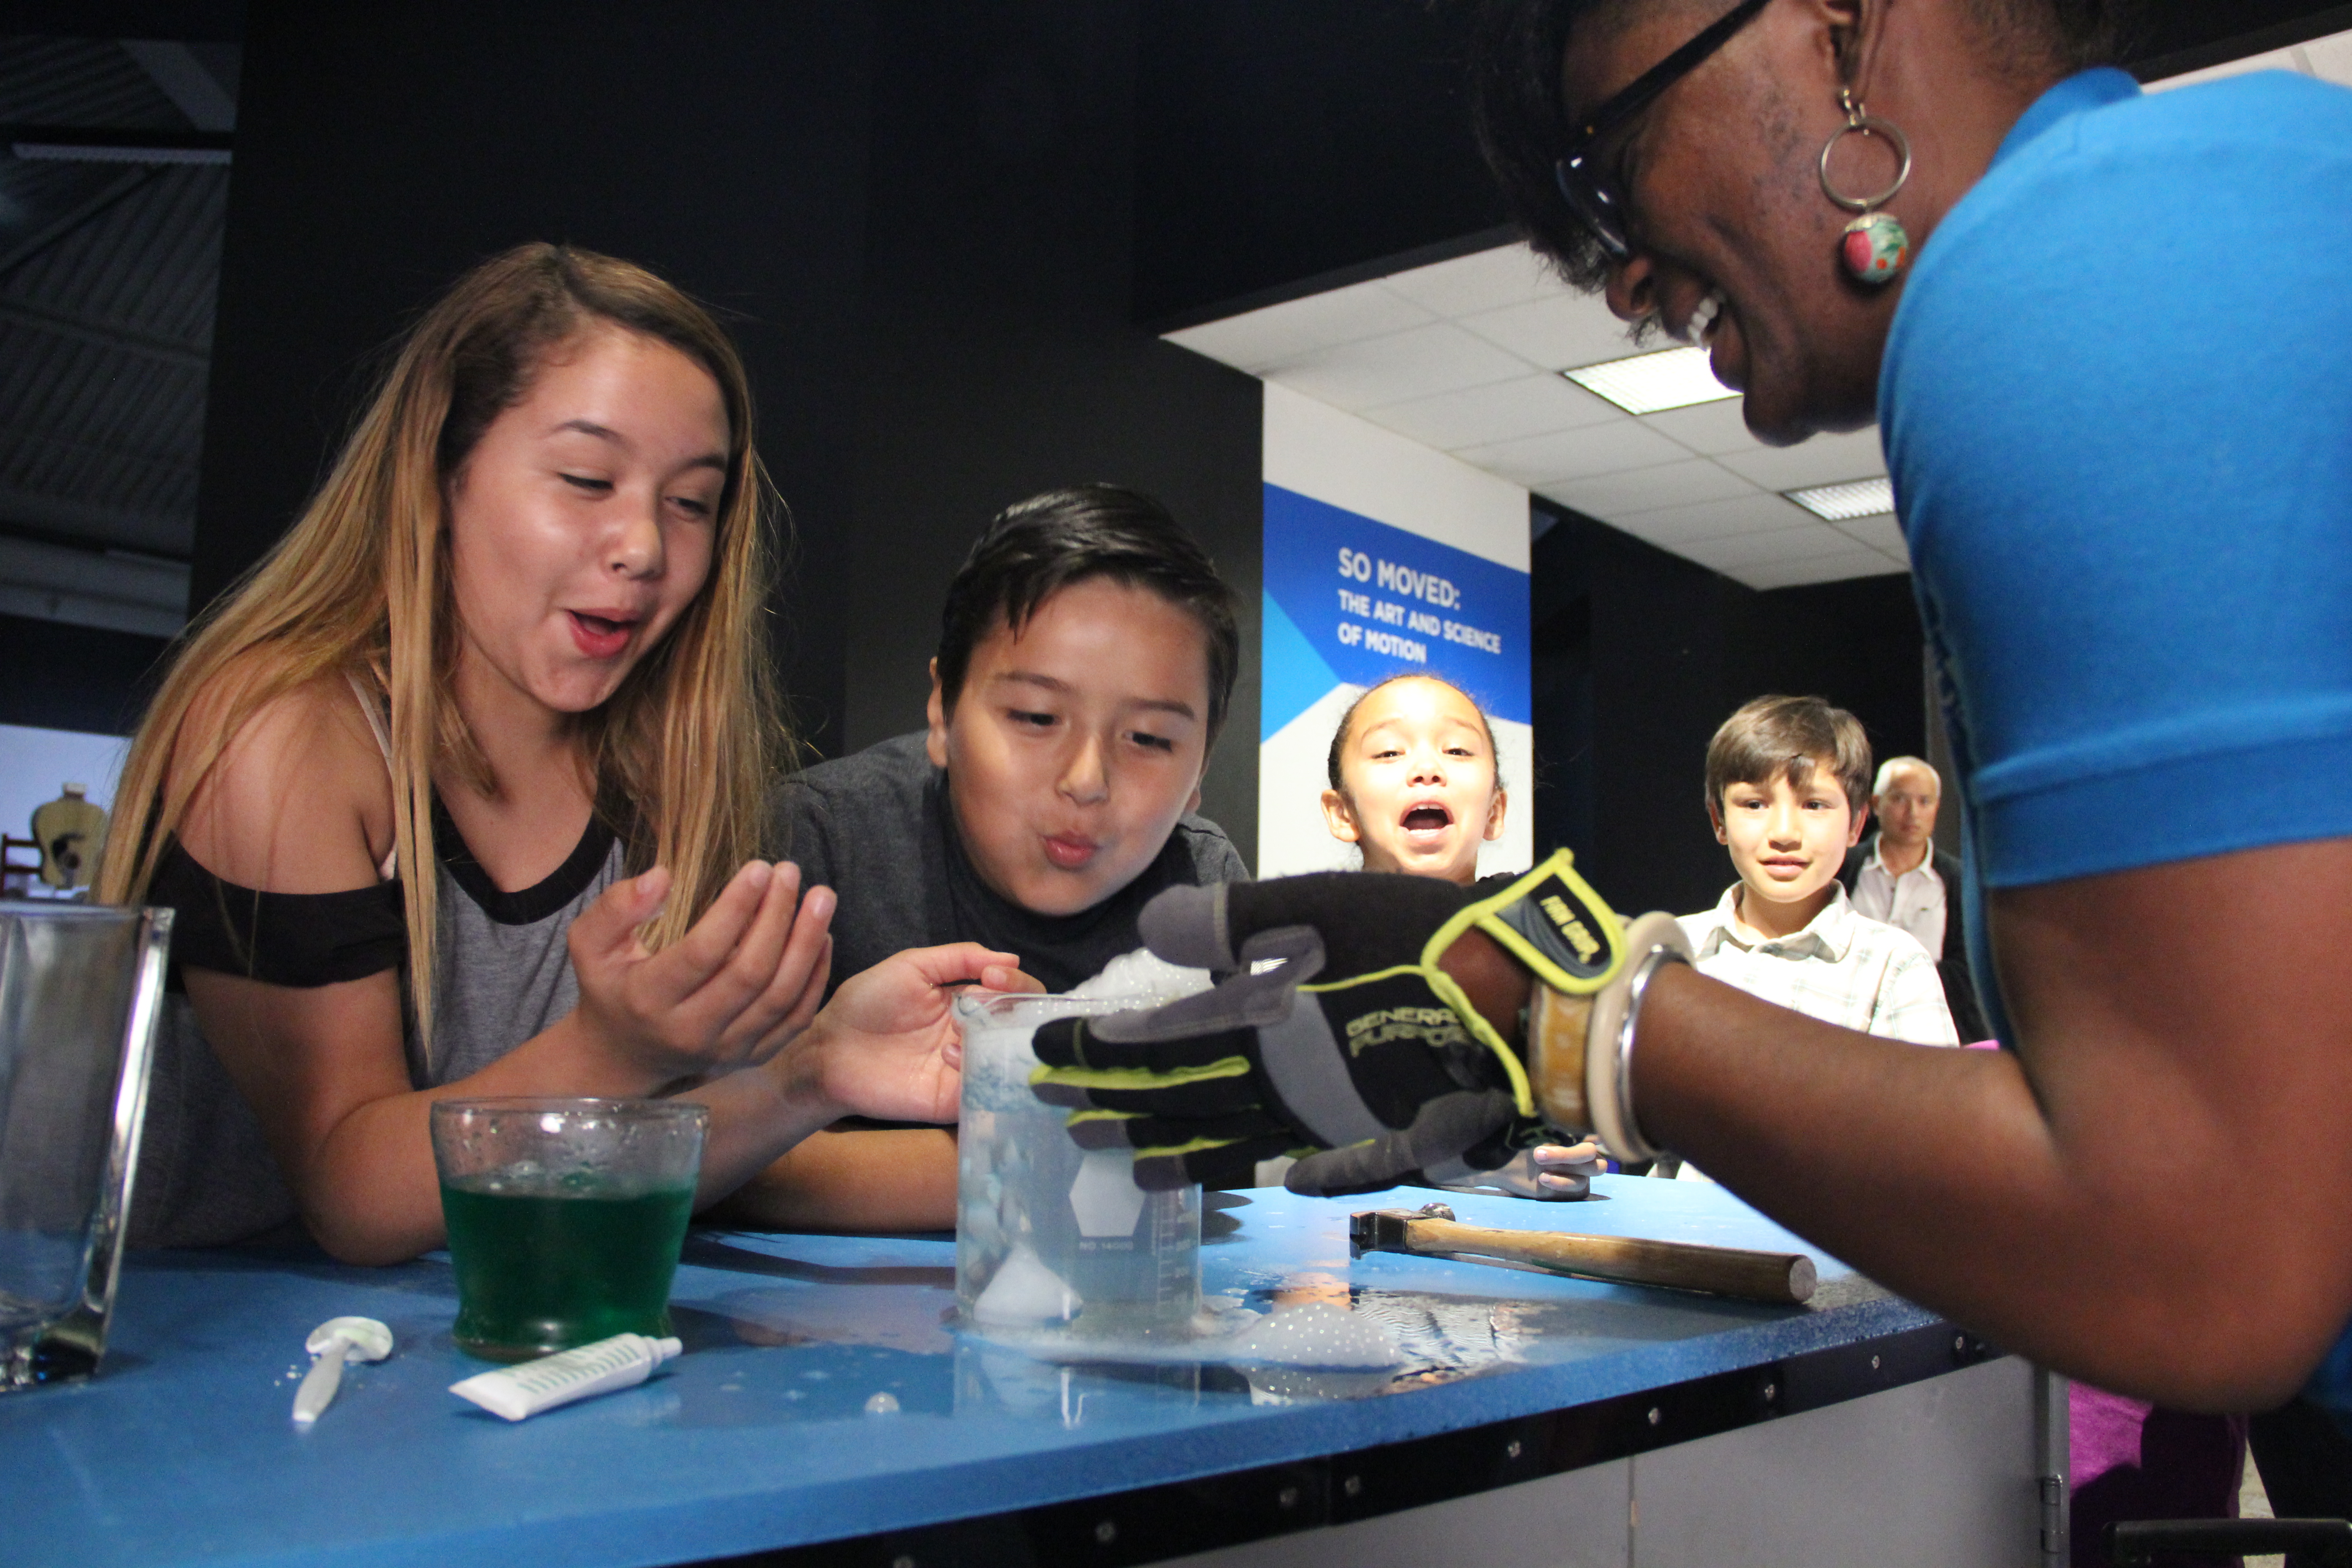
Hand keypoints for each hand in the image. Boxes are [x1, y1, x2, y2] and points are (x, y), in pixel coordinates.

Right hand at [567, 860, 834, 1080]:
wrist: (624, 1055)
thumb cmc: (611, 986)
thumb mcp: (590, 944)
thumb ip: (616, 908)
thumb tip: (662, 877)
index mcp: (649, 1001)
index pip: (703, 953)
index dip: (735, 908)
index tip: (758, 868)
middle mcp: (691, 1032)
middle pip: (750, 974)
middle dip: (777, 917)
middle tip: (791, 872)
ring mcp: (726, 1050)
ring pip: (780, 998)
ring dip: (806, 943)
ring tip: (821, 897)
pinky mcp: (752, 1057)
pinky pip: (795, 1019)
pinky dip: (816, 978)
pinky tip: (824, 936)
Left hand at [784, 944, 1033, 1123]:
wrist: (829, 1050)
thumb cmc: (865, 1004)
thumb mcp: (912, 966)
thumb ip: (960, 957)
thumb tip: (1011, 959)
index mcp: (968, 1002)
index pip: (1014, 993)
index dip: (1016, 983)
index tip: (994, 977)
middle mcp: (974, 1035)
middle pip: (1024, 1026)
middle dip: (1016, 1008)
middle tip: (986, 1001)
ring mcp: (966, 1068)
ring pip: (1011, 1057)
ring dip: (995, 1038)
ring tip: (959, 1031)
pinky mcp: (953, 1099)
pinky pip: (986, 1089)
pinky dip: (977, 1071)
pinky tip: (947, 1057)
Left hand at [1029, 850, 1643, 1194]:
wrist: (1520, 1007)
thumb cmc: (1419, 942)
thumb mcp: (1316, 906)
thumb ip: (1230, 921)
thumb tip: (1152, 928)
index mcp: (1264, 1023)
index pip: (1158, 1041)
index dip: (1098, 1047)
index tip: (1048, 1049)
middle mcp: (1281, 1083)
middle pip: (1177, 1096)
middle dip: (1111, 1099)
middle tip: (1051, 1107)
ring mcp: (1322, 1121)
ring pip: (1223, 1139)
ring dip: (1163, 1147)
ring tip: (1114, 1156)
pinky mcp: (1366, 1143)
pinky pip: (1292, 1166)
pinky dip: (1250, 1175)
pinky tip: (1218, 1182)